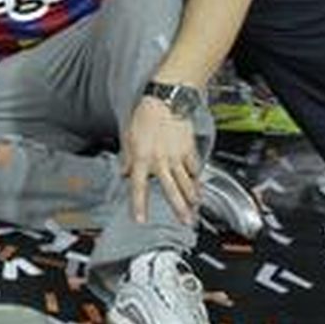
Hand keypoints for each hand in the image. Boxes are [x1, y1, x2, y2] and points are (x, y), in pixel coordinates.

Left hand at [122, 96, 200, 225]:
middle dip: (179, 208)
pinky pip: (195, 168)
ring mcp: (177, 157)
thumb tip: (123, 173)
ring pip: (187, 182)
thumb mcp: (128, 136)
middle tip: (186, 222)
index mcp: (142, 158)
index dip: (139, 205)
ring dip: (192, 197)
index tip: (141, 220)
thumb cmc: (145, 115)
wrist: (166, 101)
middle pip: (171, 190)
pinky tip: (201, 187)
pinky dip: (198, 179)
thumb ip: (127, 157)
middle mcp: (160, 161)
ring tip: (196, 209)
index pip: (139, 187)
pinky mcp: (189, 150)